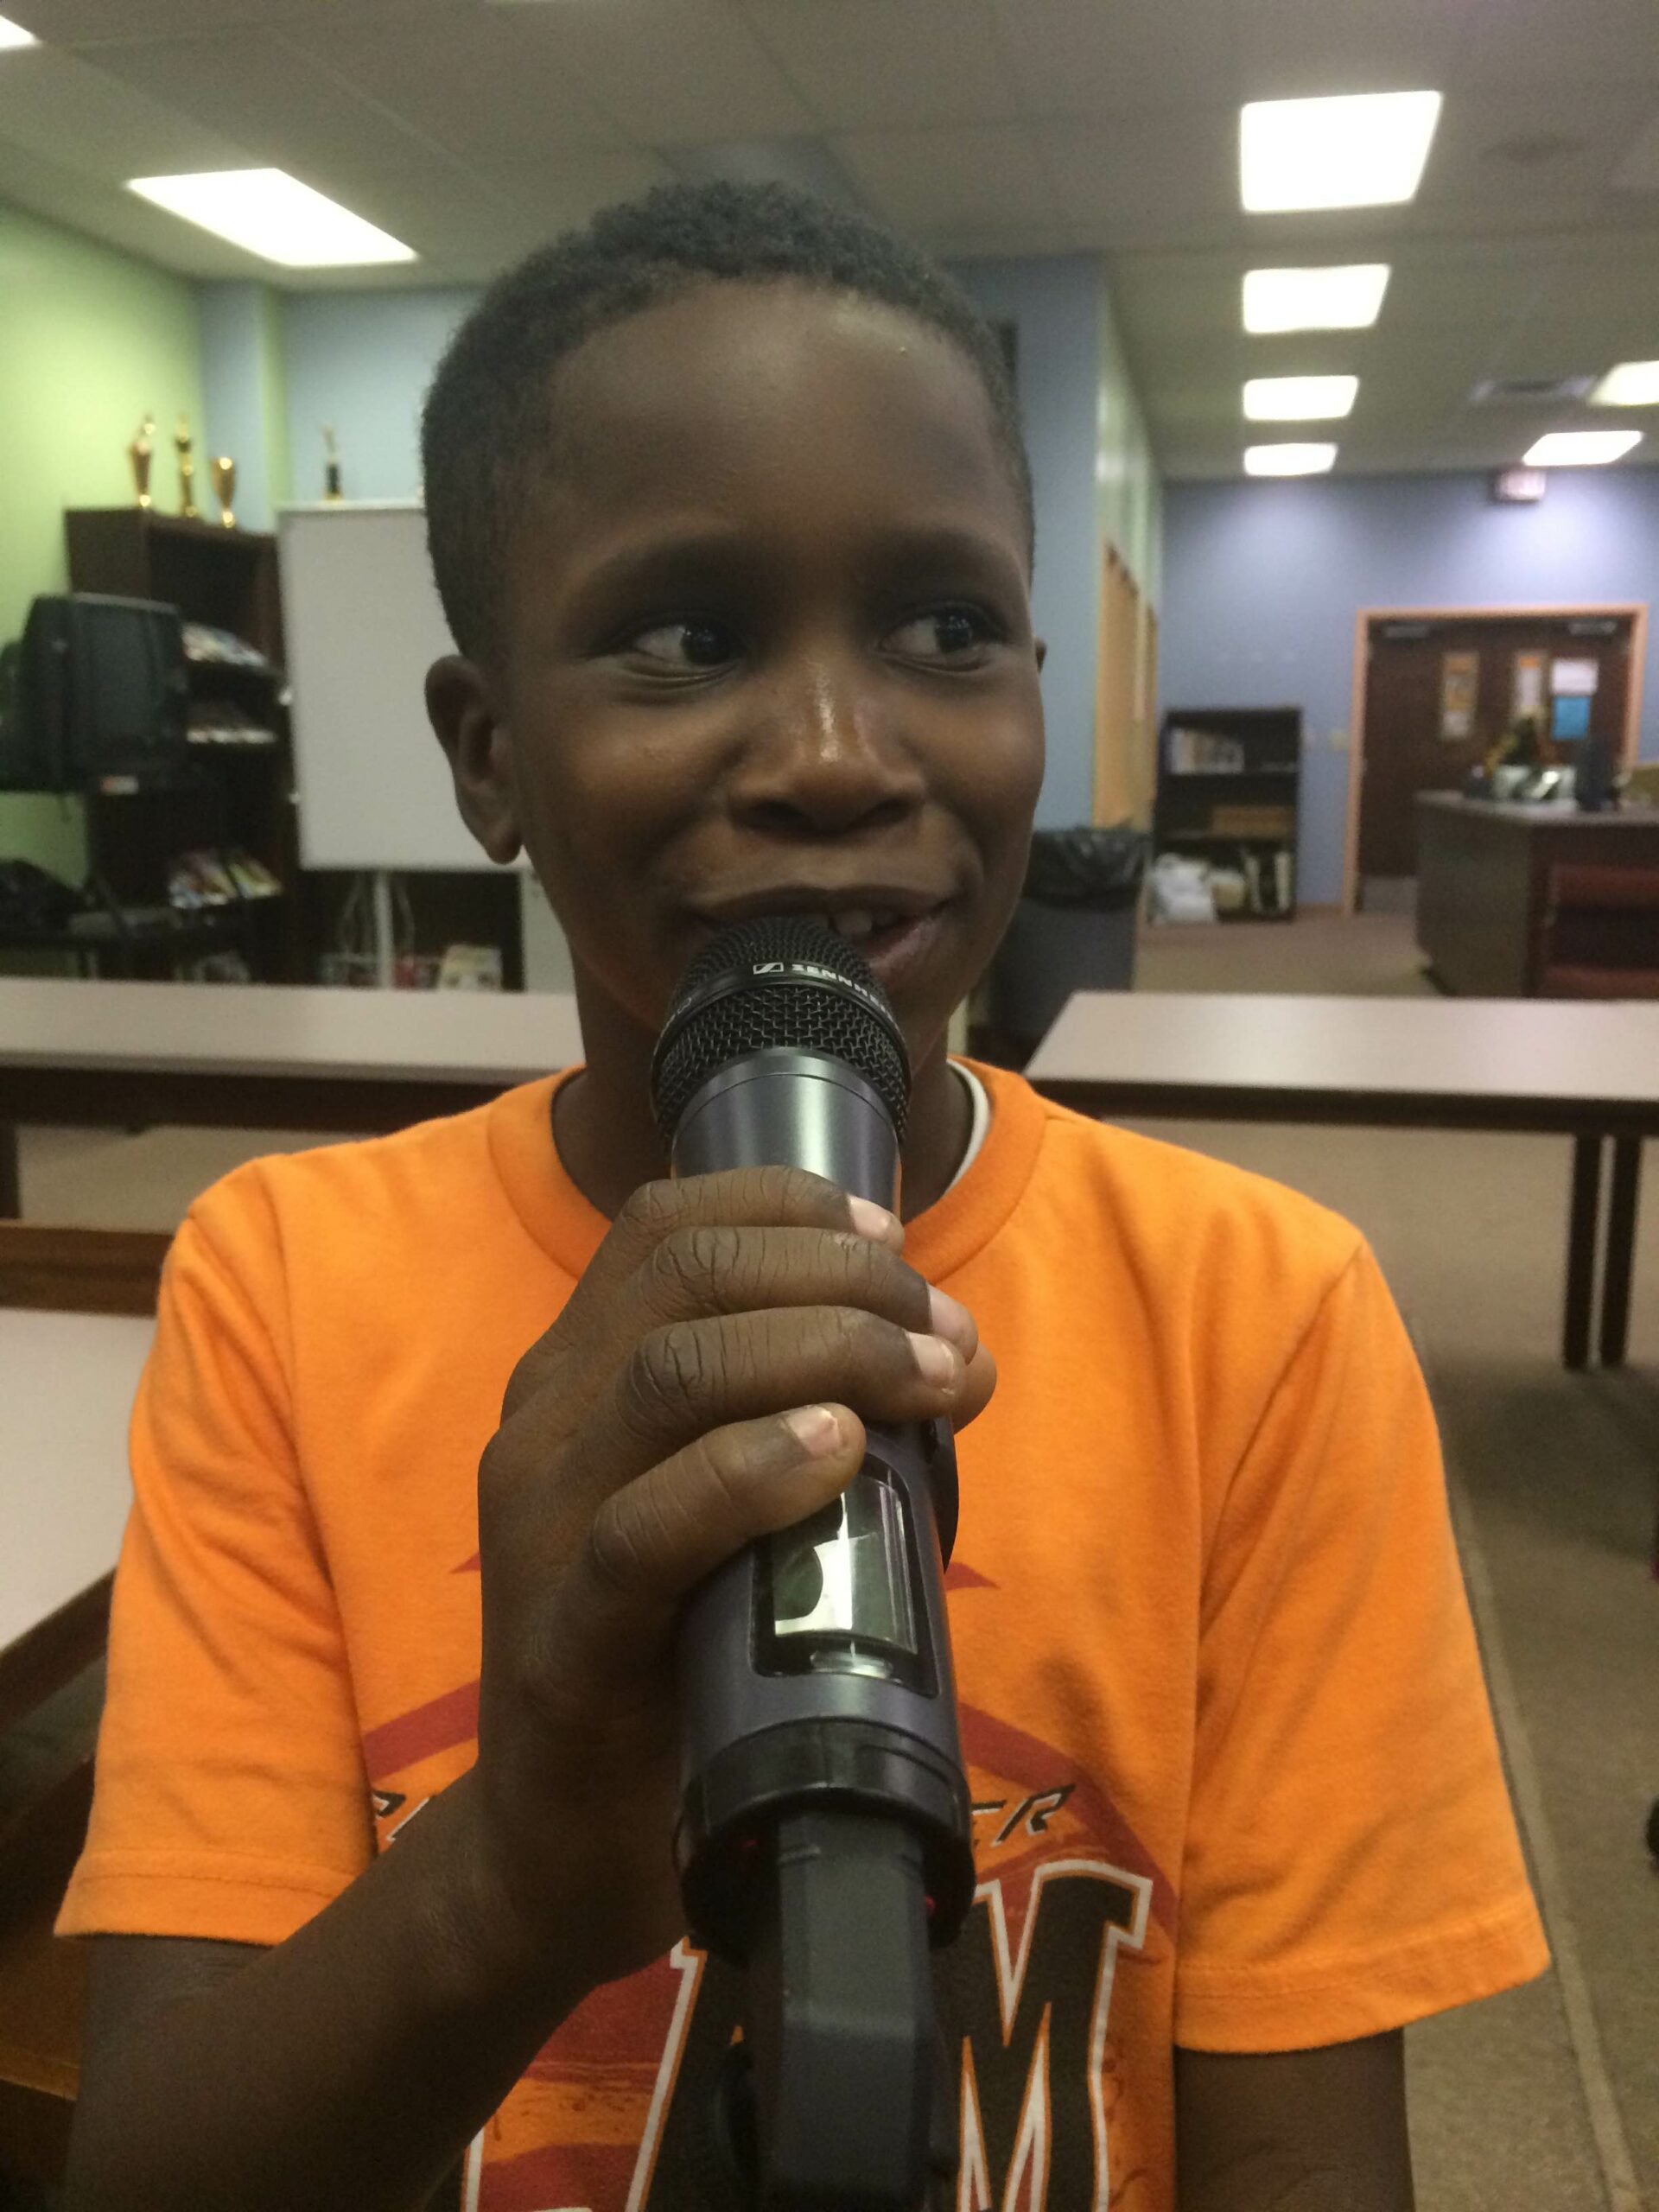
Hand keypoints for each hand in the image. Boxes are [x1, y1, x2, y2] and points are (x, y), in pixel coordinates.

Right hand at [461, 1166, 995, 2000]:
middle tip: (945, 1332)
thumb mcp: (734, 1506)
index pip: (665, 1226)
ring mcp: (540, 1524)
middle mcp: (543, 1423)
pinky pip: (646, 1526)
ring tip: (931, 1380)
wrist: (558, 1844)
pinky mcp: (563, 1637)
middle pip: (684, 1278)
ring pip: (671, 1373)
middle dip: (838, 1276)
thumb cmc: (673, 1654)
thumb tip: (958, 1354)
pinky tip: (840, 1451)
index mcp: (576, 1376)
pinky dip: (753, 1470)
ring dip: (826, 1350)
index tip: (896, 1238)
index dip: (790, 1207)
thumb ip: (812, 1418)